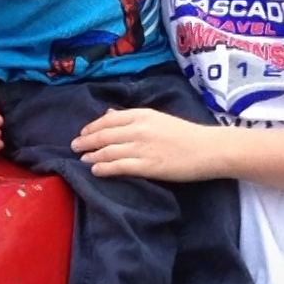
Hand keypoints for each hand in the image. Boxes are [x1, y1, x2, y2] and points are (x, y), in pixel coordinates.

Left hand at [73, 108, 216, 180]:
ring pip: (108, 151)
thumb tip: (110, 114)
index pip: (108, 119)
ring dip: (92, 155)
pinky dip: (104, 167)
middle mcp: (139, 129)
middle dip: (86, 141)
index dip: (92, 127)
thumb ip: (133, 117)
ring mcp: (143, 148)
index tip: (83, 134)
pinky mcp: (148, 166)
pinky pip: (120, 166)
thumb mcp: (158, 119)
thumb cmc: (186, 134)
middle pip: (104, 135)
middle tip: (74, 147)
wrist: (209, 149)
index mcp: (143, 115)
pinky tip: (95, 170)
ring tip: (83, 159)